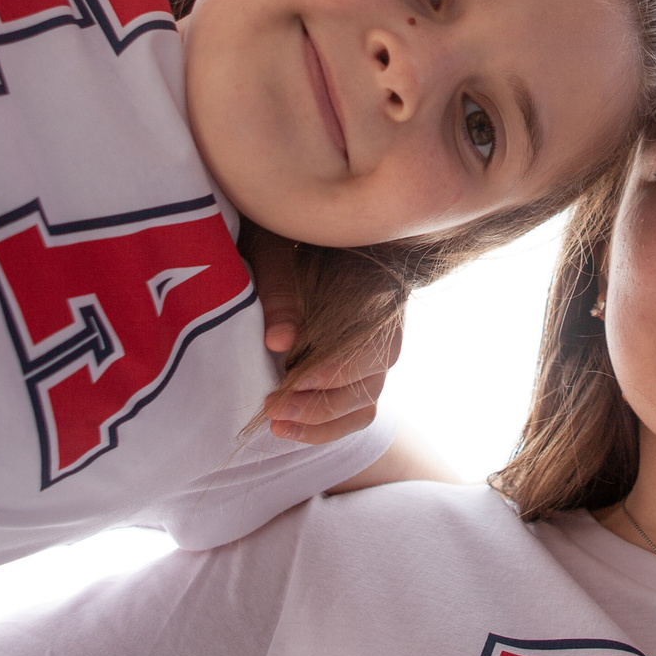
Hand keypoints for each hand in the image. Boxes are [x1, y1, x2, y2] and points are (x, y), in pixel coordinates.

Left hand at [243, 225, 402, 443]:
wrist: (301, 227)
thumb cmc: (287, 236)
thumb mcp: (276, 251)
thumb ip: (280, 291)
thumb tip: (279, 342)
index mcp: (375, 292)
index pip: (367, 347)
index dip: (330, 371)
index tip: (287, 379)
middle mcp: (383, 327)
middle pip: (369, 384)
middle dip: (319, 405)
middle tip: (271, 408)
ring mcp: (373, 351)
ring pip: (366, 403)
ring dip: (323, 423)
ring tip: (277, 425)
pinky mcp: (357, 367)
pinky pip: (356, 409)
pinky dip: (327, 426)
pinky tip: (291, 428)